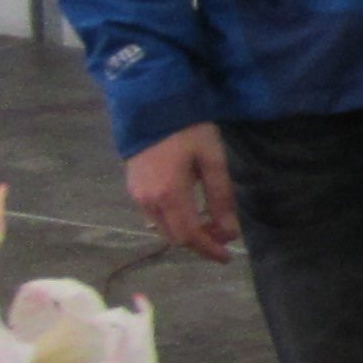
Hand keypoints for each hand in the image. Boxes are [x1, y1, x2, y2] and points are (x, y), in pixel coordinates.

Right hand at [124, 122, 237, 262]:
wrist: (152, 106)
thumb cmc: (188, 129)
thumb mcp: (212, 160)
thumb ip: (220, 197)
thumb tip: (229, 231)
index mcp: (170, 195)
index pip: (190, 236)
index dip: (209, 249)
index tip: (227, 257)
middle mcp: (148, 201)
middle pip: (174, 237)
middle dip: (199, 242)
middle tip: (222, 236)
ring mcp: (137, 195)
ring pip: (162, 229)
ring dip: (186, 233)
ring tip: (210, 223)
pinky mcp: (133, 187)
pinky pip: (153, 216)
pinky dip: (173, 221)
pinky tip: (190, 210)